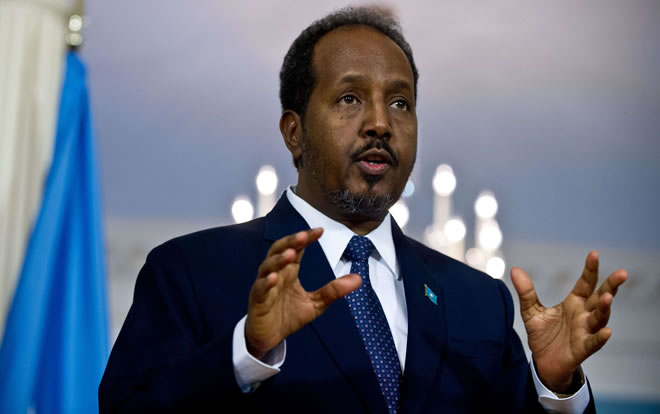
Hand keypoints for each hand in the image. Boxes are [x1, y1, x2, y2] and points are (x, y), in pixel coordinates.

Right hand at [245, 228, 361, 358]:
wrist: (269, 339)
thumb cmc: (288, 316)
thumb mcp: (316, 304)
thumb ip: (334, 290)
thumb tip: (359, 278)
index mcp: (290, 272)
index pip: (297, 249)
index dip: (306, 238)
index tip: (320, 230)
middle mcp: (276, 274)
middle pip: (279, 251)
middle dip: (290, 242)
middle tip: (303, 236)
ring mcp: (265, 286)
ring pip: (267, 266)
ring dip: (278, 259)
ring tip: (291, 254)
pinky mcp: (257, 301)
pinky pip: (260, 289)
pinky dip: (266, 282)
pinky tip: (274, 278)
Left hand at [510, 251, 626, 391]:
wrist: (543, 362)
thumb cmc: (543, 335)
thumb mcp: (531, 311)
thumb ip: (526, 292)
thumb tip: (515, 269)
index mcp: (574, 303)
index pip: (585, 283)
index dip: (590, 270)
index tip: (593, 254)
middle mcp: (584, 315)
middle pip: (601, 297)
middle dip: (611, 286)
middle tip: (621, 273)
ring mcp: (585, 331)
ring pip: (599, 317)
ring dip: (605, 308)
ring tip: (608, 297)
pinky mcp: (583, 348)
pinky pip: (594, 342)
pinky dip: (600, 337)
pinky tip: (606, 331)